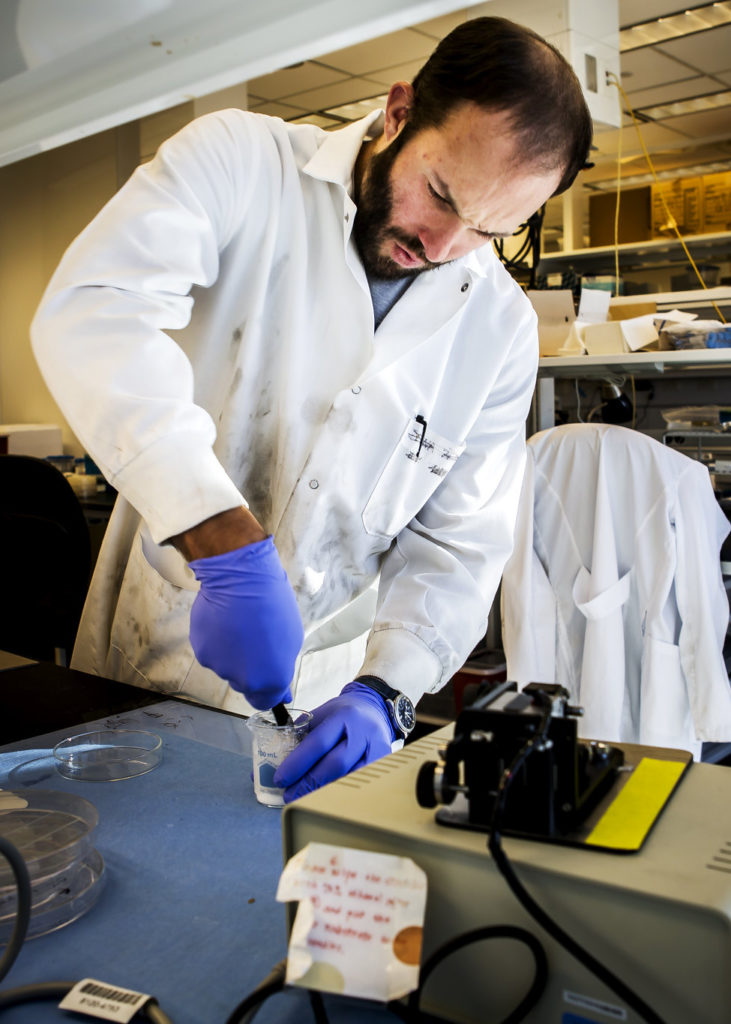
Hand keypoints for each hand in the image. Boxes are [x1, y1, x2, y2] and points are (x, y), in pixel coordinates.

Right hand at [189, 536, 302, 708]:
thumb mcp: (291, 637)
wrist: (240, 578)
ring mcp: (219, 667)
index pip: (265, 702)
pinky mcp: (201, 652)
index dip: (267, 691)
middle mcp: (243, 680)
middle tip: (255, 639)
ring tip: (240, 625)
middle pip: (245, 685)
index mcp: (270, 678)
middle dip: (251, 668)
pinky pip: (212, 653)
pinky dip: (217, 642)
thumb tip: (282, 693)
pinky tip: (225, 622)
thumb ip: (282, 667)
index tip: (268, 677)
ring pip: (227, 668)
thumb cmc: (272, 603)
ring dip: (233, 653)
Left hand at [273, 682, 396, 801]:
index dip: (297, 763)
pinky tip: (326, 798)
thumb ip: (300, 733)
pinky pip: (360, 782)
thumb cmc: (343, 712)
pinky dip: (342, 792)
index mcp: (343, 716)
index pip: (318, 742)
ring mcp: (376, 748)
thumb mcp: (322, 714)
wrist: (374, 707)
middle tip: (289, 795)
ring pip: (349, 777)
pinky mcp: (383, 762)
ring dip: (324, 791)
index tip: (281, 779)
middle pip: (335, 764)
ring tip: (304, 799)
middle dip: (309, 783)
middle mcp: (362, 732)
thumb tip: (271, 760)